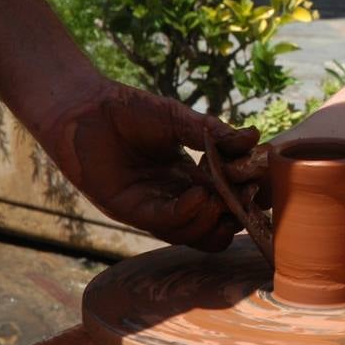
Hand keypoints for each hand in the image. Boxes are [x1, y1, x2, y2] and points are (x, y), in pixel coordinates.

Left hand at [43, 81, 261, 251]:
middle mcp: (177, 196)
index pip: (229, 195)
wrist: (85, 110)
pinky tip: (198, 195)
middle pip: (218, 223)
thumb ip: (213, 133)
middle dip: (237, 215)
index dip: (247, 192)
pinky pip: (167, 224)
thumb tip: (254, 138)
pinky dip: (188, 214)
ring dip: (214, 220)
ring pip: (196, 234)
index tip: (260, 177)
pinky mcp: (132, 212)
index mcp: (192, 175)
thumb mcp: (178, 119)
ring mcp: (156, 206)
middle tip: (246, 196)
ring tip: (220, 197)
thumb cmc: (130, 111)